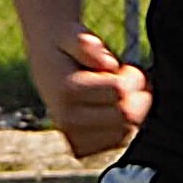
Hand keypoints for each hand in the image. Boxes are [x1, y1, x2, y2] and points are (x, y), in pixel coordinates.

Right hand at [31, 27, 149, 157]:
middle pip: (127, 116)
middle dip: (136, 96)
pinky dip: (124, 126)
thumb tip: (106, 63)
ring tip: (118, 95)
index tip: (126, 67)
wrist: (46, 62)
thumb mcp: (73, 33)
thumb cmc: (67, 46)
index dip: (132, 77)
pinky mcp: (80, 148)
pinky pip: (119, 142)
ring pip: (126, 132)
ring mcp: (73, 137)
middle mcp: (67, 119)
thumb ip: (87, 45)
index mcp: (67, 91)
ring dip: (131, 112)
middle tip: (127, 81)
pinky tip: (114, 111)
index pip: (120, 92)